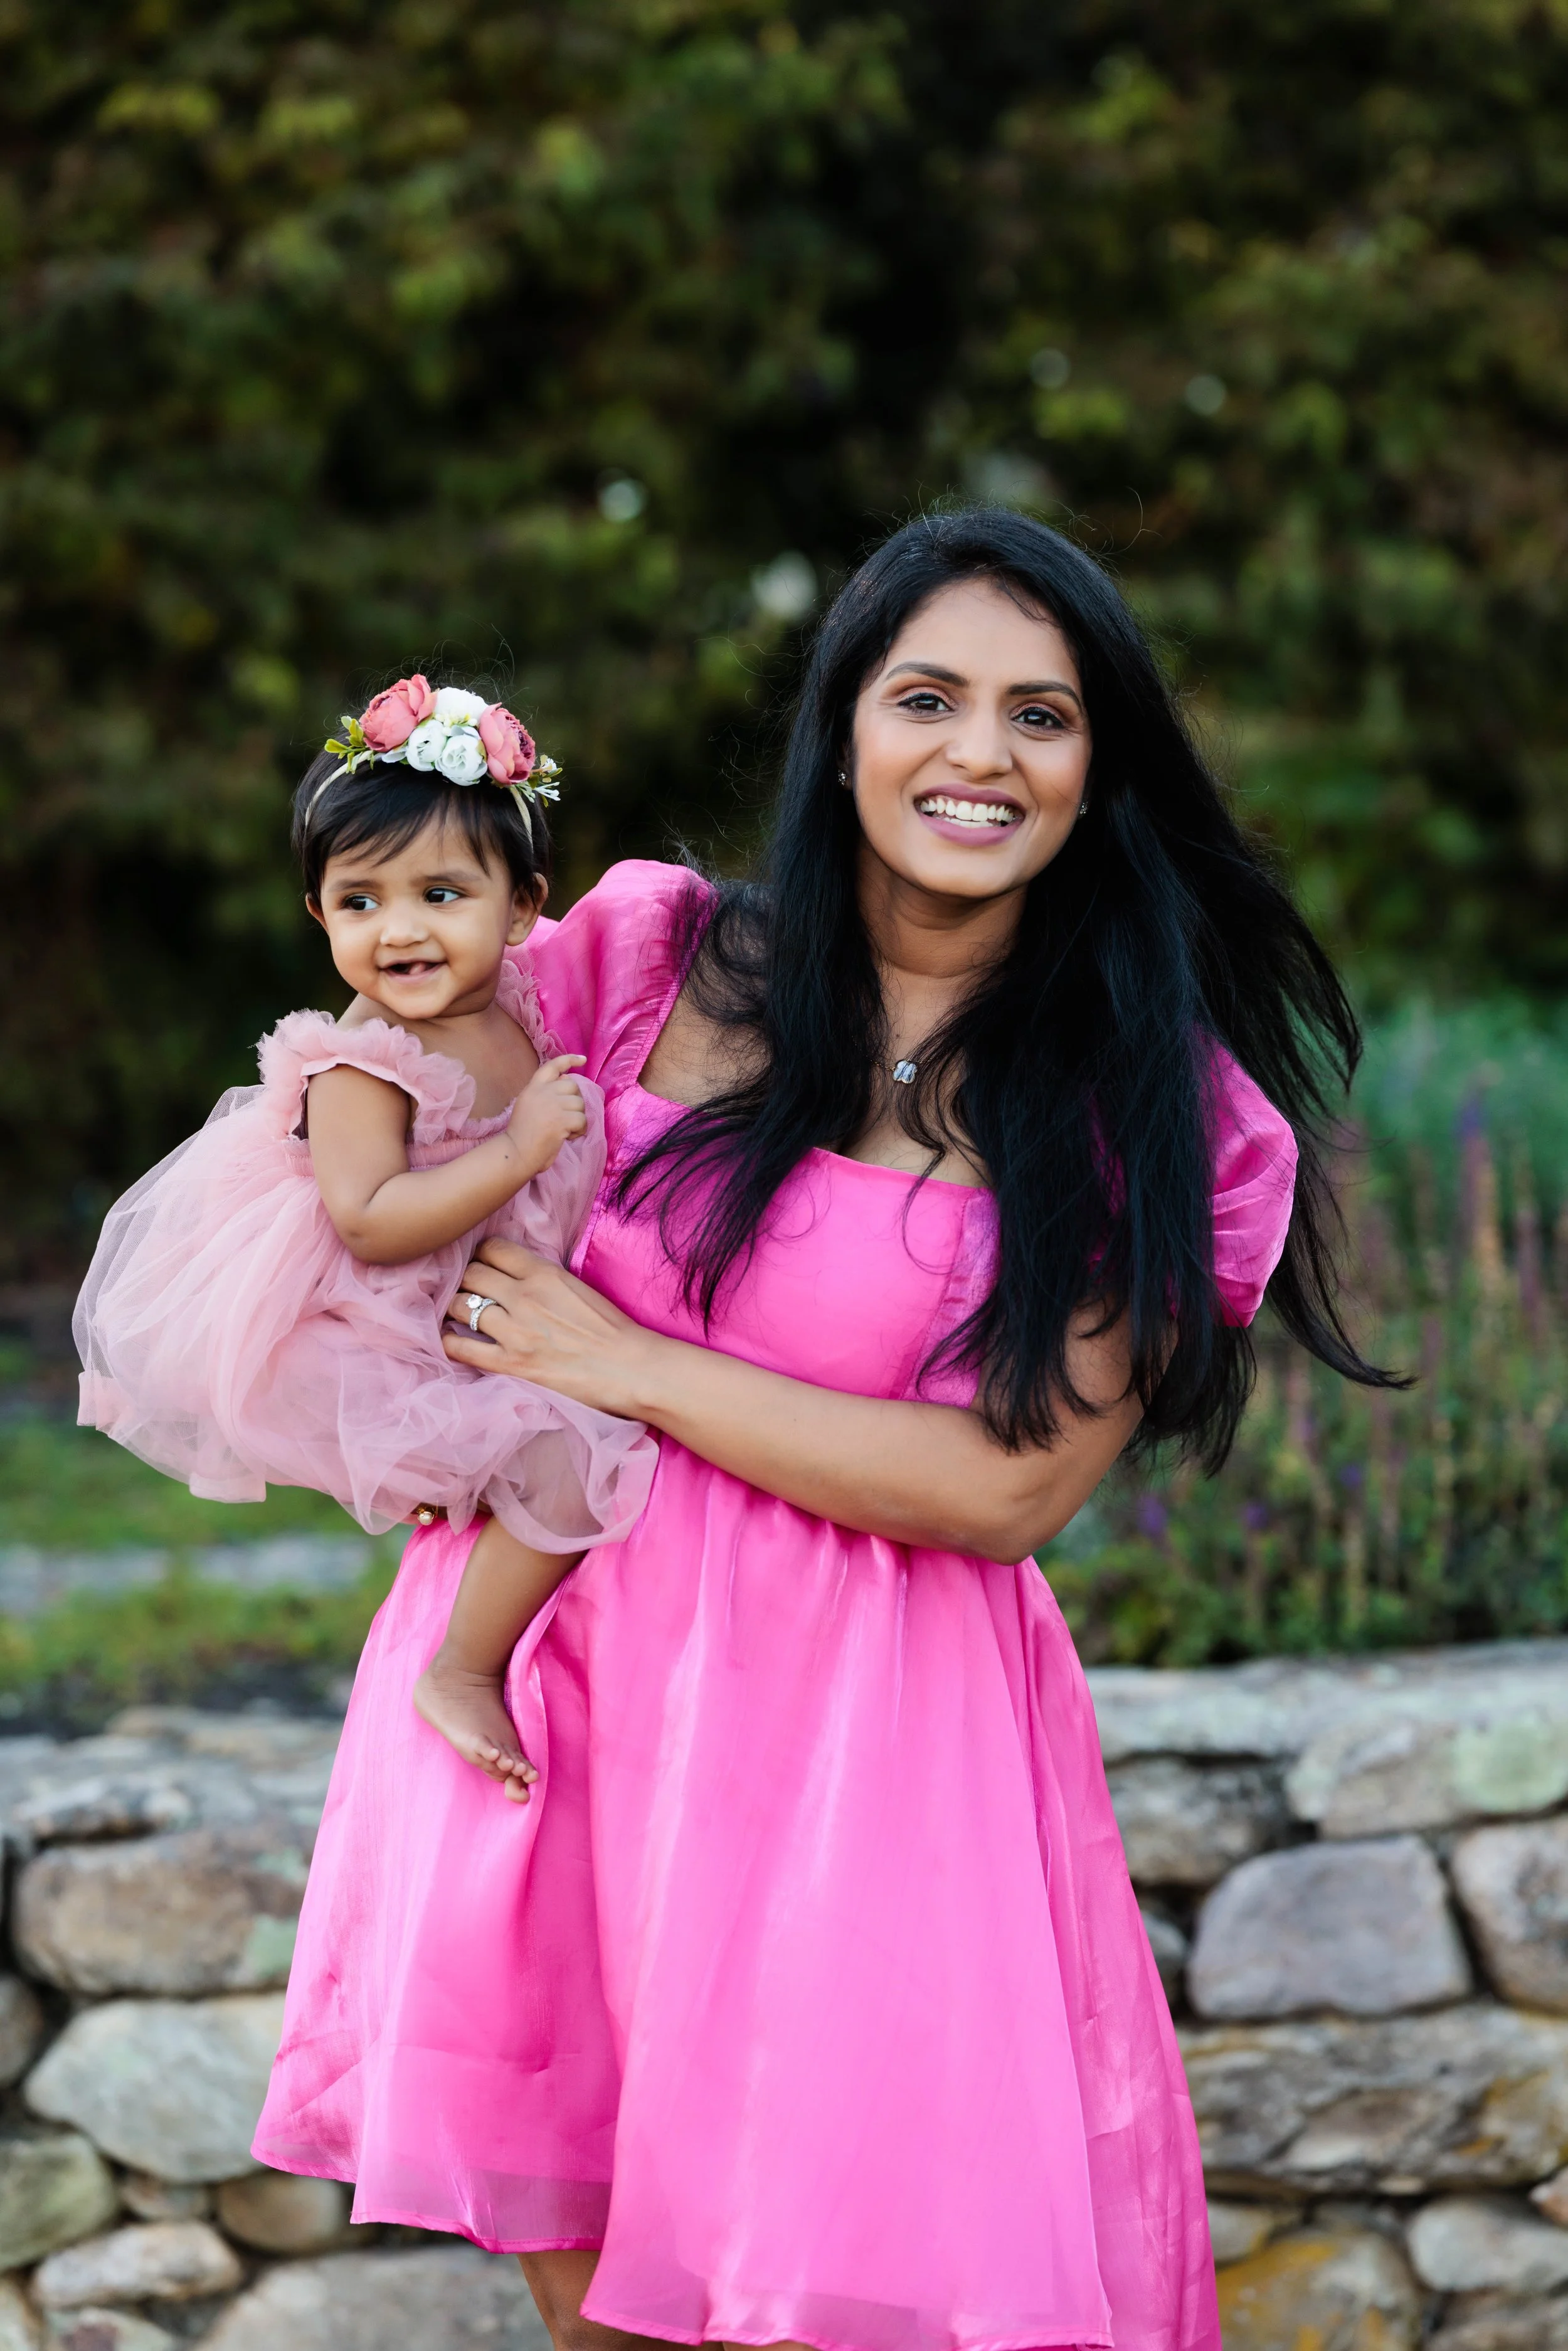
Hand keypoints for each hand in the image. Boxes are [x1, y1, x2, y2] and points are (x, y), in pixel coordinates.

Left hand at [444, 1239, 659, 1420]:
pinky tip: (453, 1340)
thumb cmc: (612, 1329)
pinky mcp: (511, 1364)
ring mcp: (515, 1332)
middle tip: (470, 1292)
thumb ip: (542, 1277)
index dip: (482, 1256)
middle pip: (470, 1274)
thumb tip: (512, 1274)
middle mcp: (525, 1297)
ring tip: (460, 1315)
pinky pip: (460, 1347)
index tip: (484, 1267)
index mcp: (545, 1273)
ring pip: (459, 1306)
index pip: (491, 1248)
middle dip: (466, 1281)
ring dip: (455, 1309)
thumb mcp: (576, 1286)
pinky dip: (450, 1342)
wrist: (631, 1368)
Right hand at [505, 1055, 586, 1178]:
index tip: (582, 1060)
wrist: (515, 1152)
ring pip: (580, 1104)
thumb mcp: (530, 1105)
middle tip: (565, 1117)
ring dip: (577, 1118)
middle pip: (572, 1086)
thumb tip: (567, 1079)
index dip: (569, 1060)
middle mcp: (542, 1092)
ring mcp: (552, 1105)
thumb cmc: (522, 1134)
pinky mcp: (561, 1120)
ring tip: (564, 1130)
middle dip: (574, 1101)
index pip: (552, 1065)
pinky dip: (579, 1131)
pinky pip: (582, 1120)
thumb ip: (546, 1092)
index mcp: (533, 1087)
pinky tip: (567, 1137)